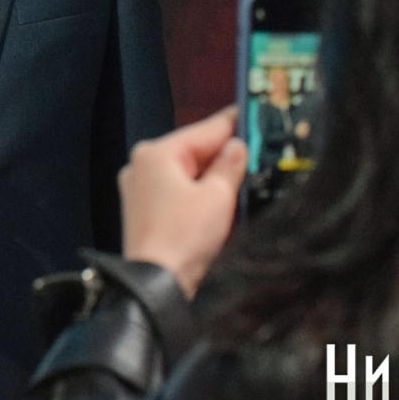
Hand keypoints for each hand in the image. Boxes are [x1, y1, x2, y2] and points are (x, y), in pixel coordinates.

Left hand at [120, 106, 246, 298]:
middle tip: (260, 150)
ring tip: (246, 173)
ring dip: (213, 174)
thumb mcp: (218, 197)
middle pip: (193, 150)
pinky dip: (198, 191)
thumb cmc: (186, 236)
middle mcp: (142, 164)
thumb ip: (230, 164)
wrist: (155, 285)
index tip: (258, 114)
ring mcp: (138, 187)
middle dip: (224, 153)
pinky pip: (176, 190)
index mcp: (156, 152)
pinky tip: (220, 198)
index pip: (205, 129)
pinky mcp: (142, 210)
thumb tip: (237, 144)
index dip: (235, 124)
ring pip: (186, 171)